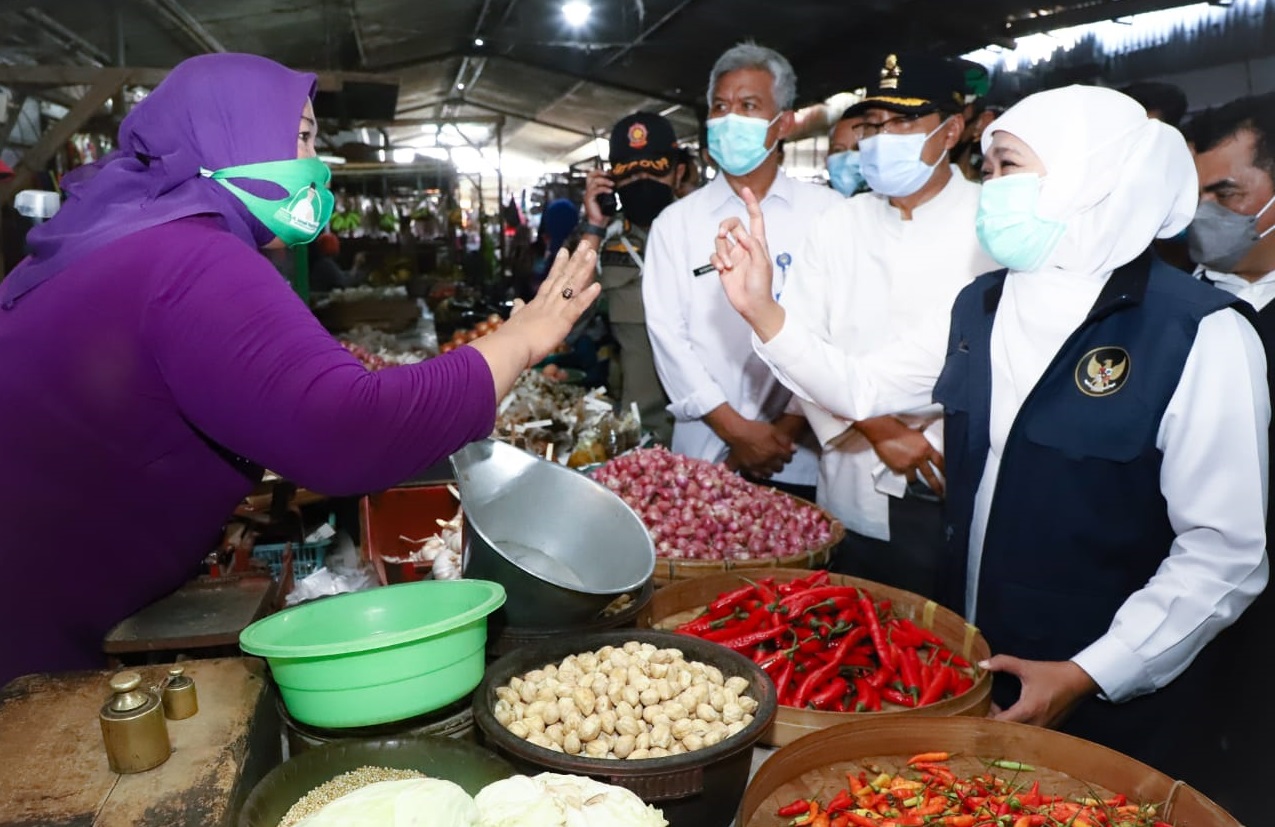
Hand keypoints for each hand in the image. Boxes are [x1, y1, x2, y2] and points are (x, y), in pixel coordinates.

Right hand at [489, 246, 600, 368]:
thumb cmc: (510, 339)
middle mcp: (547, 302)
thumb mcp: (514, 320)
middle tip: (586, 244)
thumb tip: (517, 302)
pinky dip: (587, 297)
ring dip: (583, 270)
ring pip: (572, 286)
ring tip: (592, 254)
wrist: (509, 347)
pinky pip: (577, 306)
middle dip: (575, 260)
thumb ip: (518, 310)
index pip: (551, 280)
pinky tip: (597, 286)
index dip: (559, 265)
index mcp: (537, 303)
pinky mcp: (562, 321)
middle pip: (564, 277)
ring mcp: (555, 310)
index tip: (565, 251)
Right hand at [583, 168, 614, 227]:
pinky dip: (604, 189)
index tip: (609, 173)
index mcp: (592, 190)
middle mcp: (589, 191)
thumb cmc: (602, 214)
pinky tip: (609, 191)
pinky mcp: (589, 199)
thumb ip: (610, 192)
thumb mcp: (608, 200)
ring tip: (612, 184)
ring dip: (604, 181)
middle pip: (590, 175)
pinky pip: (596, 190)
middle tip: (608, 174)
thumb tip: (617, 185)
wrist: (598, 223)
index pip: (592, 176)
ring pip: (594, 182)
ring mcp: (588, 195)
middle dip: (599, 172)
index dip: (600, 172)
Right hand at [711, 187, 784, 340]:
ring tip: (727, 264)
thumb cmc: (762, 286)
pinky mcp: (723, 265)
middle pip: (732, 225)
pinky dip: (717, 260)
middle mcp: (744, 246)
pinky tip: (724, 269)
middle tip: (723, 234)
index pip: (755, 218)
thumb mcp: (762, 263)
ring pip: (720, 240)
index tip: (745, 190)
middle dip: (725, 226)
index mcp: (758, 242)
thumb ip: (753, 246)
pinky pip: (714, 255)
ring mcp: (733, 255)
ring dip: (721, 251)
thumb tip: (741, 234)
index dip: (750, 203)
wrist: (752, 305)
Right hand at [722, 419, 795, 477]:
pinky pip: (757, 476)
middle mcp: (768, 462)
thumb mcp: (772, 430)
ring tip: (768, 465)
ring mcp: (758, 467)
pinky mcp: (748, 469)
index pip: (787, 459)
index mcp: (776, 452)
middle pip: (779, 468)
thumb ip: (784, 440)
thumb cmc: (755, 429)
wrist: (737, 432)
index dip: (787, 455)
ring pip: (769, 474)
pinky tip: (758, 469)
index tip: (784, 453)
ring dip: (770, 470)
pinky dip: (759, 474)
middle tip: (776, 459)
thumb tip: (794, 449)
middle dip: (779, 463)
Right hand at [857, 416, 945, 495]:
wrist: (883, 432)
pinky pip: (900, 473)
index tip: (948, 478)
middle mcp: (919, 458)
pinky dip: (899, 469)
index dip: (945, 471)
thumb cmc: (898, 430)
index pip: (940, 462)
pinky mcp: (897, 468)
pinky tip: (895, 462)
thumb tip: (925, 452)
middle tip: (941, 494)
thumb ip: (922, 446)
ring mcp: (908, 464)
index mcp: (926, 448)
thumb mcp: (916, 435)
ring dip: (913, 478)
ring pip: (913, 478)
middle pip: (931, 476)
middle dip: (937, 486)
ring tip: (913, 480)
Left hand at [981, 655, 1098, 728]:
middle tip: (985, 709)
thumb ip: (1002, 663)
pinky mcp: (1049, 729)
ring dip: (1005, 725)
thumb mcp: (1026, 667)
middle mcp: (1036, 724)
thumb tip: (982, 664)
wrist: (1080, 680)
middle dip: (993, 722)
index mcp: (1028, 710)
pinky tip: (1011, 713)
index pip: (1001, 723)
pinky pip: (1027, 733)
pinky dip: (1017, 726)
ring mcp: (1044, 729)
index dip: (986, 719)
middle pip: (1007, 732)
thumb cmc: (1053, 674)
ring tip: (997, 710)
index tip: (976, 710)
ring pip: (1017, 734)